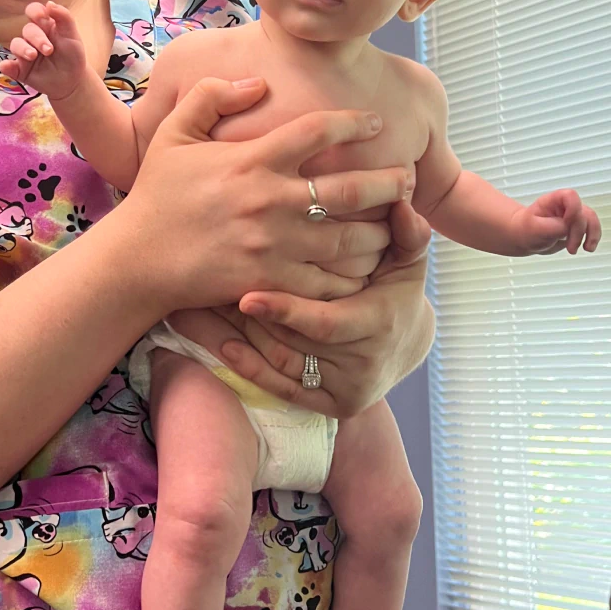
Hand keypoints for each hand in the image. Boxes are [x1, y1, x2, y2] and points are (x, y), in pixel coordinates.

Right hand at [0, 0, 87, 100]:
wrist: (73, 81)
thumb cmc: (72, 55)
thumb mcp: (72, 35)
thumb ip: (64, 17)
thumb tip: (49, 3)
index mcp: (45, 25)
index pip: (34, 11)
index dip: (35, 12)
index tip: (43, 18)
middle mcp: (32, 37)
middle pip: (27, 29)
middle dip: (37, 38)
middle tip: (49, 50)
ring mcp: (25, 53)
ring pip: (16, 44)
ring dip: (22, 49)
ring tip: (33, 56)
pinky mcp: (20, 70)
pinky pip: (8, 66)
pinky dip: (6, 66)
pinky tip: (7, 66)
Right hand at [123, 78, 414, 314]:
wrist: (136, 260)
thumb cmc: (157, 195)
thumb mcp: (174, 134)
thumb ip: (211, 97)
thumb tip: (258, 82)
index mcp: (252, 159)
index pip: (317, 131)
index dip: (354, 123)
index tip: (376, 123)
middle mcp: (269, 200)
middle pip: (349, 190)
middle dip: (389, 184)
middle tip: (408, 180)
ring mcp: (272, 244)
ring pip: (347, 240)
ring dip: (379, 233)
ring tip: (395, 226)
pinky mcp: (269, 281)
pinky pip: (325, 282)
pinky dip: (352, 277)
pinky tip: (365, 270)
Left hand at [214, 198, 435, 416]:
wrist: (407, 346)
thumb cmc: (397, 290)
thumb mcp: (407, 262)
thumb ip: (406, 233)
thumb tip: (403, 203)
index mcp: (380, 325)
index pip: (325, 323)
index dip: (285, 311)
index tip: (246, 297)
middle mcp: (363, 364)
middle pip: (294, 343)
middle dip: (250, 320)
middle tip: (209, 294)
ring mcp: (346, 389)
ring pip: (282, 364)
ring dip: (240, 339)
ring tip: (203, 313)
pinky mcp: (331, 406)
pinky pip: (283, 389)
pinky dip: (250, 369)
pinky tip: (223, 346)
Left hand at [511, 189, 601, 254]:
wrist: (525, 237)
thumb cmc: (526, 229)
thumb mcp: (534, 229)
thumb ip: (553, 227)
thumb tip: (569, 228)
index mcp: (553, 200)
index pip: (570, 196)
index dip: (573, 210)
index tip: (566, 226)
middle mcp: (565, 205)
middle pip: (583, 211)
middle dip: (579, 231)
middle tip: (570, 247)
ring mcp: (572, 215)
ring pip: (591, 220)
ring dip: (592, 235)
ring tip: (586, 249)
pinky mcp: (576, 226)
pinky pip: (591, 228)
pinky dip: (593, 238)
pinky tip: (588, 248)